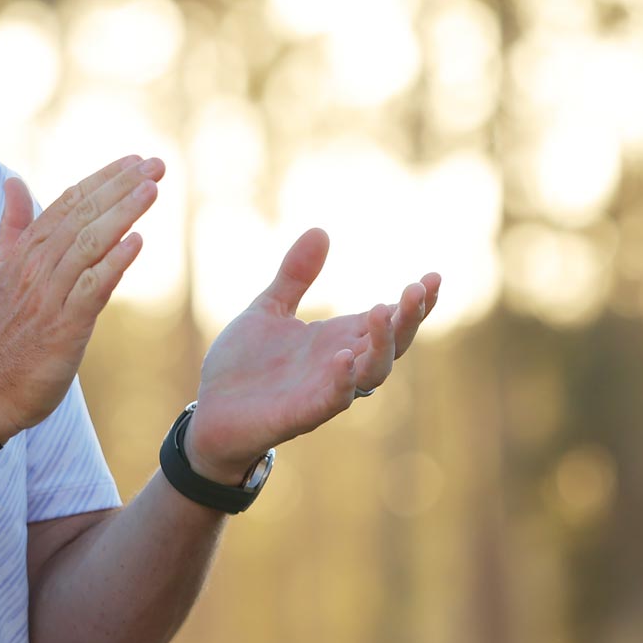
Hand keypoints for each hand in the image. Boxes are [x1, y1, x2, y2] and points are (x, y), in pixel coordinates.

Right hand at [0, 155, 163, 441]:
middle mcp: (36, 268)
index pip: (67, 203)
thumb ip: (12, 225)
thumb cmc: (3, 332)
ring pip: (87, 245)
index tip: (134, 160)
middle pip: (81, 216)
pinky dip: (113, 264)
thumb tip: (12, 181)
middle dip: (120, 187)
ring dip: (122, 215)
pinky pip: (90, 288)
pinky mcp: (62, 327)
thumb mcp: (2, 270)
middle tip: (156, 165)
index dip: (102, 179)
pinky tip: (136, 243)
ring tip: (152, 190)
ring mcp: (48, 296)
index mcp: (25, 252)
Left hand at [182, 227, 440, 481]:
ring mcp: (325, 389)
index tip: (434, 276)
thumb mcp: (268, 308)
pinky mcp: (303, 412)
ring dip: (382, 343)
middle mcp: (341, 364)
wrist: (208, 412)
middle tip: (418, 287)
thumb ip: (295, 275)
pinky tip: (342, 355)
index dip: (415, 302)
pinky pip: (333, 399)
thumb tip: (321, 230)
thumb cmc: (244, 365)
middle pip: (392, 343)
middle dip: (409, 317)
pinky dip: (343, 380)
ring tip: (383, 310)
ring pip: (373, 371)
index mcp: (338, 338)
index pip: (389, 319)